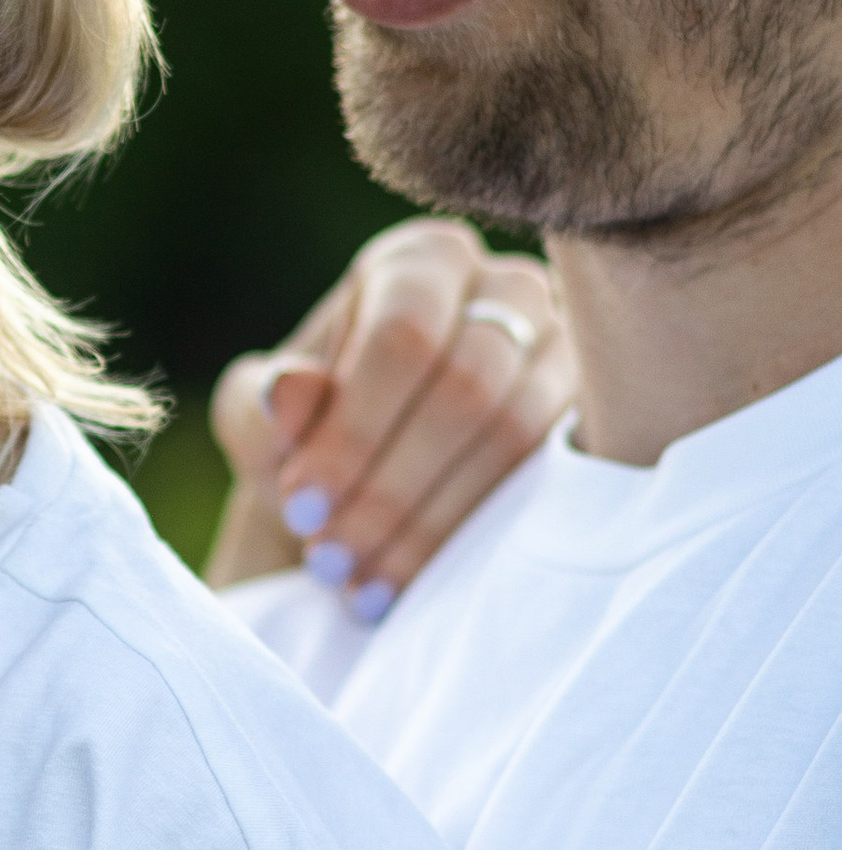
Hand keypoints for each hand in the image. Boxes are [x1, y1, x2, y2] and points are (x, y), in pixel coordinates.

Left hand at [207, 217, 572, 607]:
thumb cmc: (308, 438)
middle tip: (329, 558)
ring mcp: (565, 351)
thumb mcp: (259, 419)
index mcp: (420, 264)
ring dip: (429, 523)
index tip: (302, 505)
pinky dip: (472, 539)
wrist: (364, 487)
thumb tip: (289, 388)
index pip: (404, 333)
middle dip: (389, 486)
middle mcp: (507, 288)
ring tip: (358, 582)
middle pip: (467, 384)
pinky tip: (412, 585)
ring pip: (514, 433)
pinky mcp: (589, 418)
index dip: (353, 427)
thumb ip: (260, 404)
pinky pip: (549, 477)